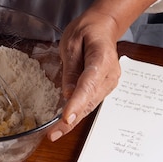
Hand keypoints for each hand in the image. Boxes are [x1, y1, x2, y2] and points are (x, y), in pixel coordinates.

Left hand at [46, 11, 120, 141]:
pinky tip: (65, 124)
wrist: (104, 27)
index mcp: (102, 60)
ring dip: (73, 121)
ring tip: (55, 133)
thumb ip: (71, 69)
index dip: (76, 103)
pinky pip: (89, 102)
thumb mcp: (72, 44)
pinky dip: (77, 113)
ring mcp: (109, 83)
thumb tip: (67, 94)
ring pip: (90, 105)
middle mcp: (110, 75)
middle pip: (89, 101)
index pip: (88, 85)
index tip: (66, 118)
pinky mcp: (104, 88)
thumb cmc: (87, 31)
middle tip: (53, 134)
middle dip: (71, 120)